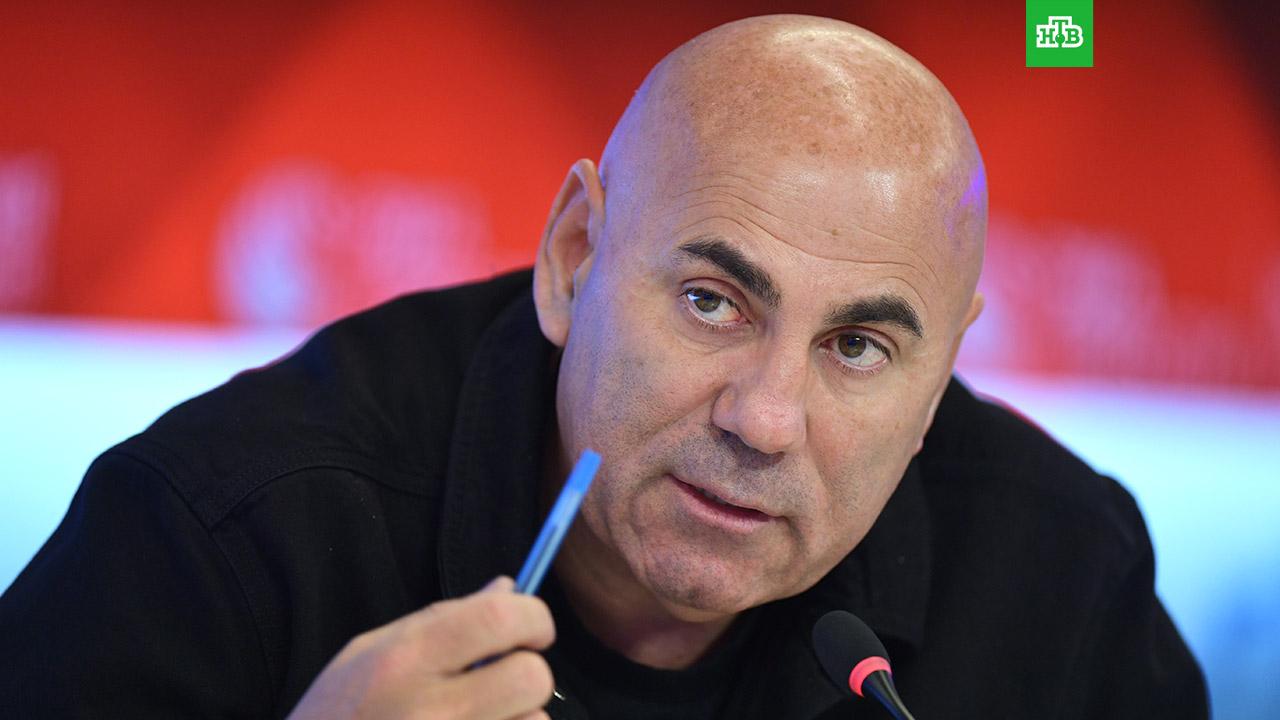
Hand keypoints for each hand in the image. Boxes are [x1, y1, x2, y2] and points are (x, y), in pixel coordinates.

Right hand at [288, 577, 555, 719]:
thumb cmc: (336, 714)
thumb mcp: (367, 653)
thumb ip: (441, 618)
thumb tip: (507, 587)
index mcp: (404, 660)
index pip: (498, 618)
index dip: (532, 616)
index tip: (532, 627)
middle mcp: (430, 710)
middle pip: (531, 676)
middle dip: (528, 672)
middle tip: (502, 677)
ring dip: (520, 717)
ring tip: (479, 717)